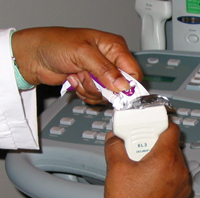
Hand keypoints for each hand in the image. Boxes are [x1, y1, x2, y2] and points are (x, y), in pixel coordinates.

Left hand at [12, 27, 142, 103]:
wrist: (36, 57)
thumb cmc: (55, 44)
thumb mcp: (83, 53)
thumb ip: (105, 69)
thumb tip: (123, 85)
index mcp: (113, 47)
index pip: (132, 71)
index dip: (128, 84)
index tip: (116, 92)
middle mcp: (108, 61)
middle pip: (119, 87)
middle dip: (102, 87)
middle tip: (88, 77)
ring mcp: (98, 74)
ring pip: (105, 95)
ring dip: (89, 89)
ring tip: (78, 75)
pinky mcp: (89, 84)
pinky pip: (94, 97)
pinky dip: (83, 92)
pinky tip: (75, 80)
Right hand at [104, 122, 190, 197]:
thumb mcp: (115, 168)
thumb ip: (114, 146)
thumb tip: (113, 138)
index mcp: (165, 160)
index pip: (171, 129)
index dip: (159, 124)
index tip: (149, 126)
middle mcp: (179, 171)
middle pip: (170, 145)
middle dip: (153, 142)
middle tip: (137, 147)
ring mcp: (181, 186)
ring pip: (173, 161)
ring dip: (158, 158)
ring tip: (140, 165)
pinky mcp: (179, 197)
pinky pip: (174, 176)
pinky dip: (163, 172)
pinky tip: (146, 179)